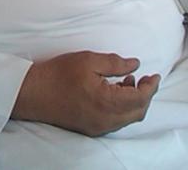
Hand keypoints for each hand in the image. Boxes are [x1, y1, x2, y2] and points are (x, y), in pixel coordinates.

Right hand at [11, 51, 159, 135]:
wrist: (33, 93)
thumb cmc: (58, 74)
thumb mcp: (89, 60)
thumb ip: (116, 63)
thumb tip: (135, 64)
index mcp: (106, 102)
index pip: (140, 99)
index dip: (151, 87)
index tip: (154, 75)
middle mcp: (105, 120)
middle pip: (137, 112)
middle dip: (146, 95)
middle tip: (146, 79)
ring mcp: (97, 127)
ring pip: (127, 119)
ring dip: (134, 102)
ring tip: (129, 81)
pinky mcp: (90, 128)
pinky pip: (115, 121)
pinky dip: (122, 108)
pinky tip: (115, 91)